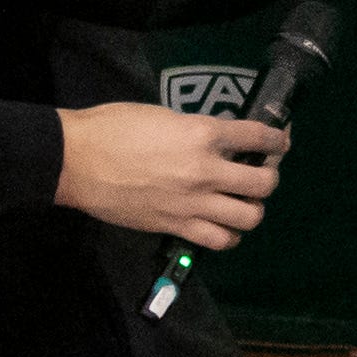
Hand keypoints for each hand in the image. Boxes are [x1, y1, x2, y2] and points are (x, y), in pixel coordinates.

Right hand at [55, 103, 286, 249]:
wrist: (77, 161)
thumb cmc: (114, 128)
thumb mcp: (163, 115)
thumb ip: (196, 129)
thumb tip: (217, 139)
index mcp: (203, 133)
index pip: (259, 136)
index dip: (277, 138)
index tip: (280, 140)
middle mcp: (206, 170)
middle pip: (264, 182)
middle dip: (269, 175)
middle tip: (260, 172)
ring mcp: (193, 203)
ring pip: (250, 216)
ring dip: (253, 208)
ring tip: (243, 202)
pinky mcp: (177, 227)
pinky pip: (220, 240)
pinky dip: (229, 235)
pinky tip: (223, 226)